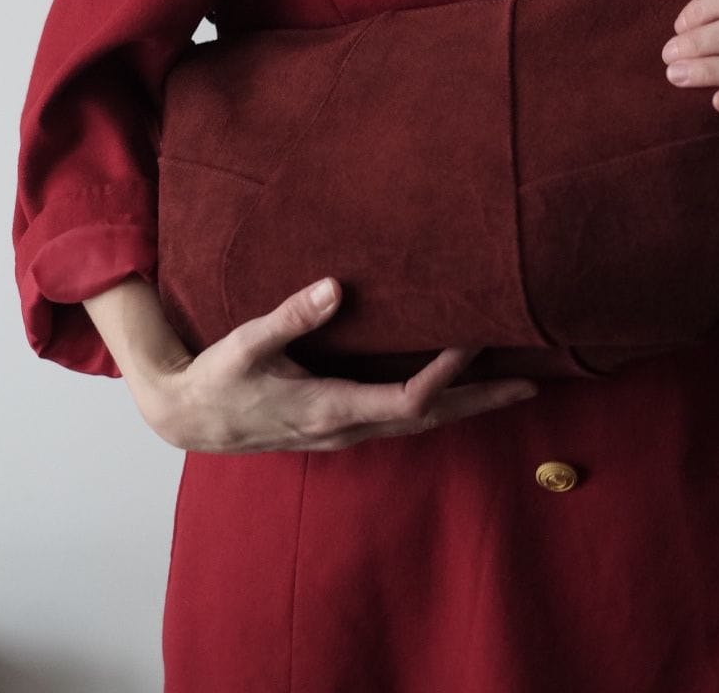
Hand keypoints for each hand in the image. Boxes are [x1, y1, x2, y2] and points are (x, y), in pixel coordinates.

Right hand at [136, 279, 539, 453]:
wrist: (187, 417)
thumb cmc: (217, 378)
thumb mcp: (246, 343)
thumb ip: (289, 316)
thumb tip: (333, 287)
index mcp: (329, 409)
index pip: (407, 400)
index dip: (446, 376)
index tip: (476, 340)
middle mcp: (345, 427)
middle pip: (430, 420)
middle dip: (480, 401)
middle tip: (531, 385)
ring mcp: (345, 431)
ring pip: (420, 424)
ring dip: (466, 405)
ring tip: (510, 386)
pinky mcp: (340, 425)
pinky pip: (402, 419)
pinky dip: (438, 404)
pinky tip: (455, 389)